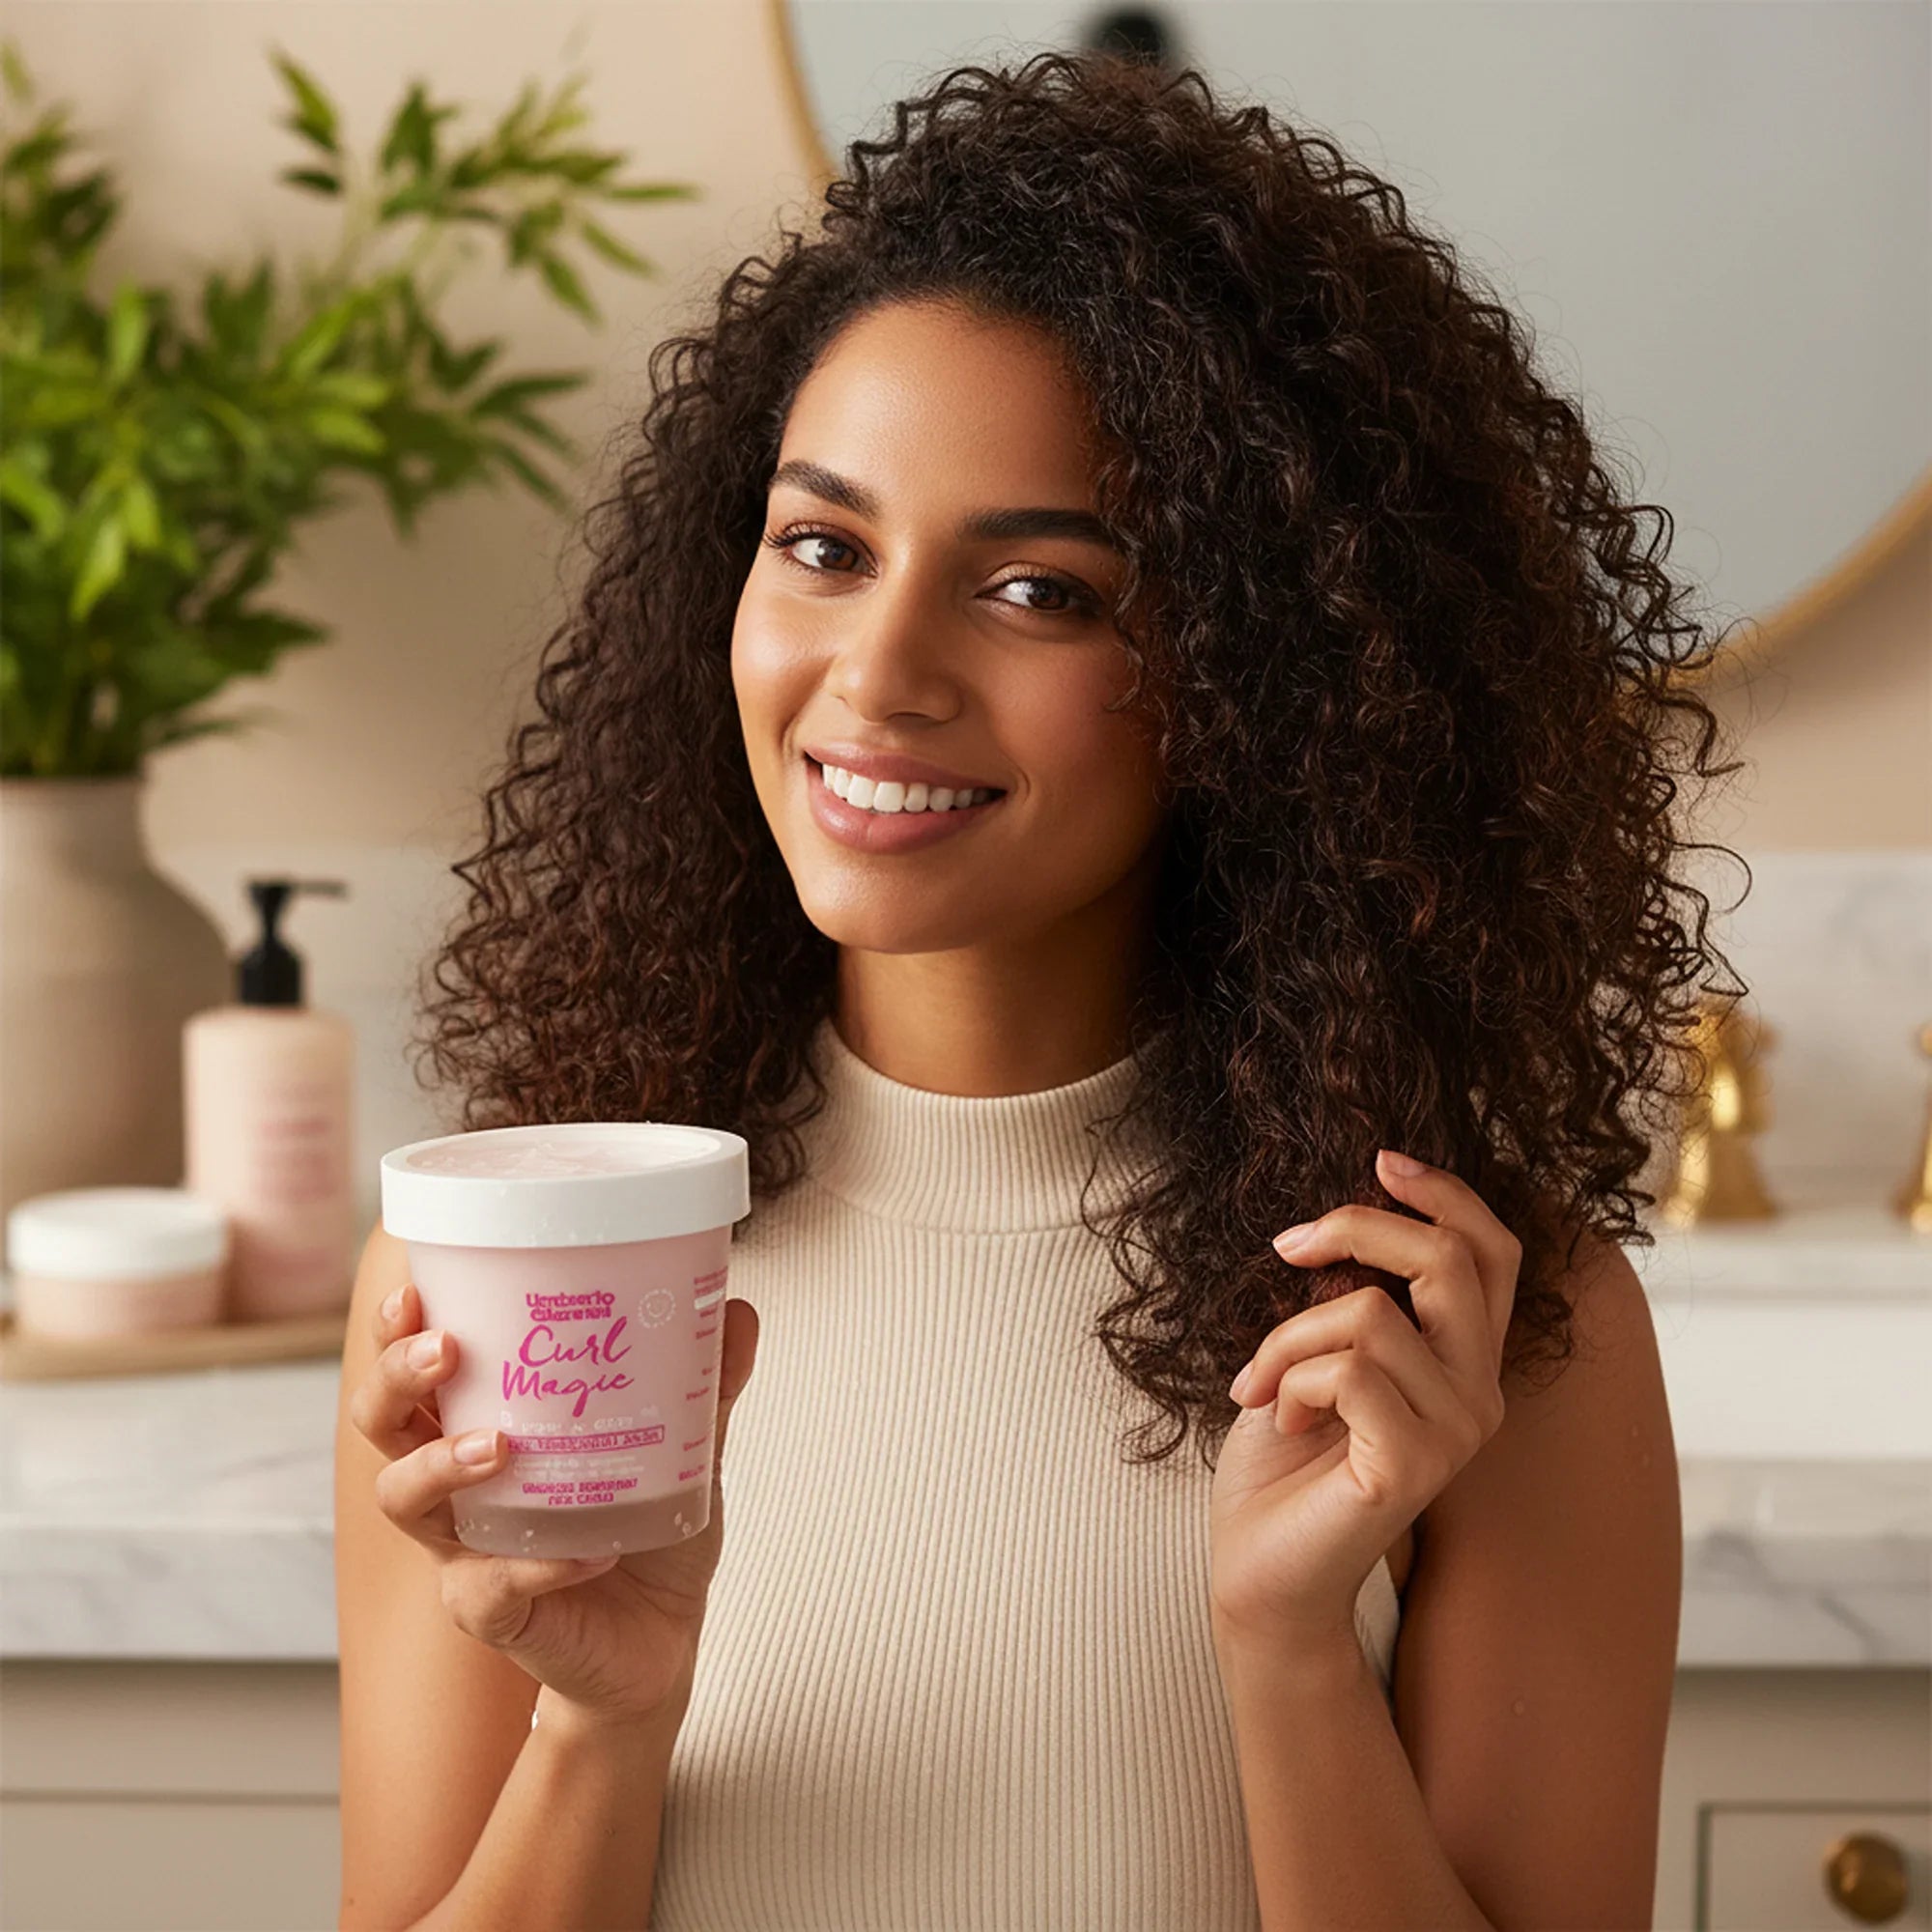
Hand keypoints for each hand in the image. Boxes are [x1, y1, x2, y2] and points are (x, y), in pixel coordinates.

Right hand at [348, 1276, 759, 1727]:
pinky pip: (490, 1588)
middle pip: (382, 1423)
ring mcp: (463, 1550)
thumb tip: (737, 1309)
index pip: (413, 1369)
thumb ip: (704, 1381)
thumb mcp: (680, 1445)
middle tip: (446, 1349)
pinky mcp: (492, 1612)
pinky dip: (539, 1565)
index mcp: (479, 1425)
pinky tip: (590, 1551)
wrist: (659, 1639)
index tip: (415, 1290)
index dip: (393, 1330)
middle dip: (396, 1378)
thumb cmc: (644, 1528)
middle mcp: (454, 1485)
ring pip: (404, 1502)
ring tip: (498, 1447)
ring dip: (441, 1464)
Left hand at [1208, 1147, 1520, 1655]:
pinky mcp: (1415, 1466)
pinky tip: (1277, 1422)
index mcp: (1463, 1361)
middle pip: (1448, 1260)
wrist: (1260, 1567)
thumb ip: (1354, 1300)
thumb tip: (1346, 1233)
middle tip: (1286, 1248)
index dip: (1447, 1194)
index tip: (1381, 1160)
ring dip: (1288, 1337)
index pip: (1493, 1254)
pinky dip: (1289, 1381)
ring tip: (1262, 1384)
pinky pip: (1346, 1371)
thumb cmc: (1282, 1461)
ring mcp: (1454, 1432)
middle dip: (1357, 1229)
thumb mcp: (1319, 1355)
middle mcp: (1478, 1393)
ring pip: (1369, 1314)